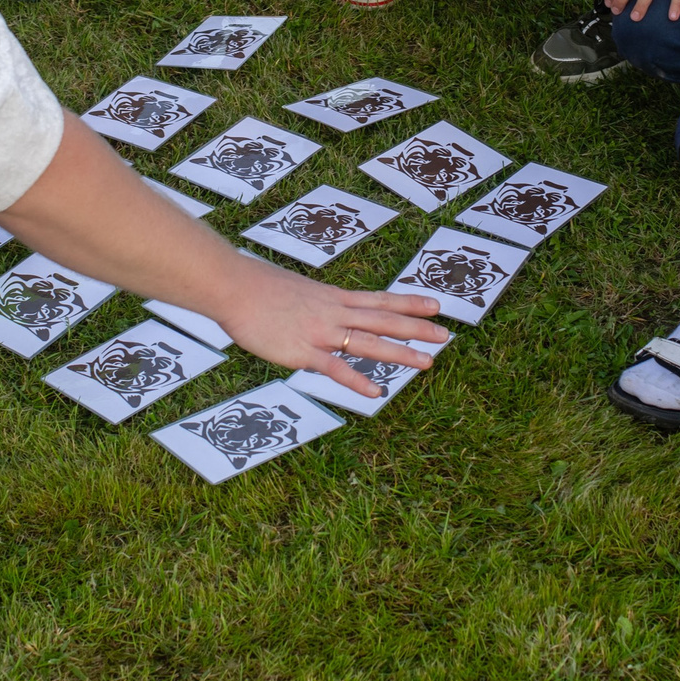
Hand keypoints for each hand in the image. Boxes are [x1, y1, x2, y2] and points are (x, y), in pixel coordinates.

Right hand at [220, 264, 450, 398]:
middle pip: (382, 320)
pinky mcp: (302, 352)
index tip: (435, 305)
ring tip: (426, 363)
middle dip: (416, 328)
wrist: (234, 288)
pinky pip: (335, 368)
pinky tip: (376, 392)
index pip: (379, 300)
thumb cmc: (258, 288)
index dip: (408, 304)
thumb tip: (322, 313)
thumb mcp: (297, 291)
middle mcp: (333, 313)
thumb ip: (314, 305)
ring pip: (367, 343)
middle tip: (445, 335)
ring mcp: (320, 332)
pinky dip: (356, 381)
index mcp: (333, 297)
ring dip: (399, 353)